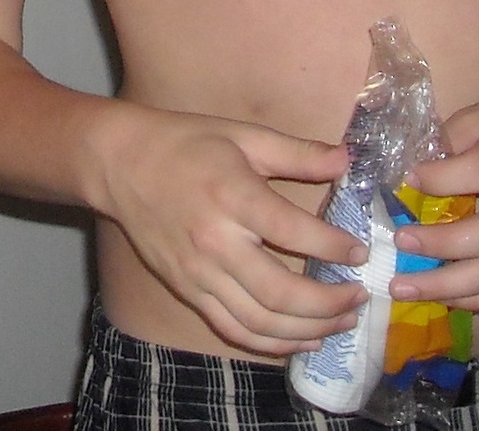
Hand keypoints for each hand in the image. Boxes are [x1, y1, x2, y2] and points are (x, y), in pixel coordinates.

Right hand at [89, 104, 364, 356]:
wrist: (117, 162)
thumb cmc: (183, 143)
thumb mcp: (242, 135)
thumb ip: (298, 152)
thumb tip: (348, 161)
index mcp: (233, 196)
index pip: (297, 233)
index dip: (337, 247)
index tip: (360, 251)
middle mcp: (215, 241)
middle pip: (283, 293)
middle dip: (331, 303)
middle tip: (359, 297)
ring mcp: (198, 272)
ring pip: (262, 322)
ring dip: (310, 330)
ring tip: (341, 323)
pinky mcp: (187, 289)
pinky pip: (233, 329)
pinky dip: (272, 343)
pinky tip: (301, 338)